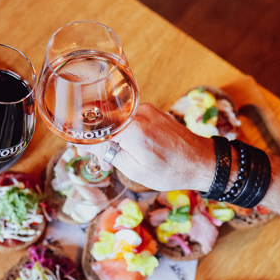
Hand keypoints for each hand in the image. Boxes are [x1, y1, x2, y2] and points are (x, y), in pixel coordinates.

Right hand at [78, 103, 216, 191]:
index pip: (94, 123)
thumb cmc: (170, 170)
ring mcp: (146, 109)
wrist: (202, 161)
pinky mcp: (152, 111)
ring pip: (116, 118)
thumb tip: (85, 142)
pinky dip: (123, 131)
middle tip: (98, 157)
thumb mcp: (133, 168)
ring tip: (115, 157)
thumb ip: (108, 151)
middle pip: (103, 117)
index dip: (83, 135)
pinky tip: (127, 148)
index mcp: (131, 127)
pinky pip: (129, 118)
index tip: (78, 146)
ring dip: (111, 135)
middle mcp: (137, 112)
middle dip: (96, 136)